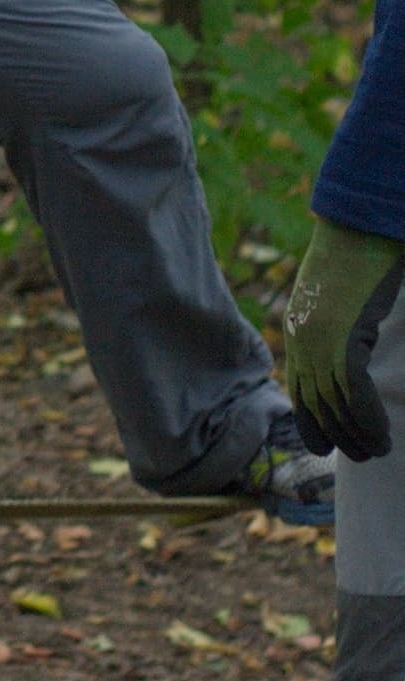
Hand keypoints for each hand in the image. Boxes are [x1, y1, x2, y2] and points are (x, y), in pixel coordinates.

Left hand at [284, 213, 404, 459]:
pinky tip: (382, 436)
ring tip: (377, 451)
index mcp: (299, 328)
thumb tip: (353, 344)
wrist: (359, 225)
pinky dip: (367, 418)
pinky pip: (353, 391)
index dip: (309, 419)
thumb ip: (338, 324)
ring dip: (357, 433)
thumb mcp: (338, 296)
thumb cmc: (356, 253)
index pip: (298, 386)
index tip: (323, 444)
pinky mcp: (343, 337)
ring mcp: (320, 339)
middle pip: (315, 401)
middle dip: (336, 434)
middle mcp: (302, 338)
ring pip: (334, 403)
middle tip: (360, 455)